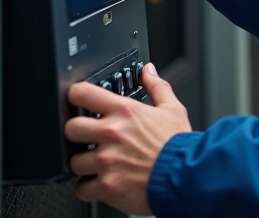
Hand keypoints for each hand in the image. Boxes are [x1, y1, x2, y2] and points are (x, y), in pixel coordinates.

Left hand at [66, 63, 192, 212]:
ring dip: (84, 164)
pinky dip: (88, 188)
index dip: (76, 96)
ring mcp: (107, 161)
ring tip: (98, 164)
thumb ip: (157, 87)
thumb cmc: (179, 146)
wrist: (187, 178)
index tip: (77, 101)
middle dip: (77, 133)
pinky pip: (81, 188)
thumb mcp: (173, 110)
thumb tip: (148, 70)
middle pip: (71, 128)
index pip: (82, 93)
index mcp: (125, 111)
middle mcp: (112, 133)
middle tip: (88, 138)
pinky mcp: (107, 186)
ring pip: (74, 161)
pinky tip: (99, 182)